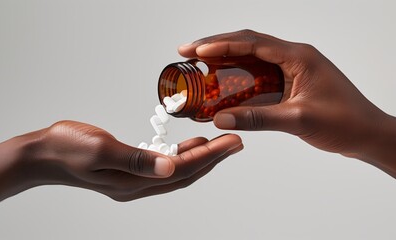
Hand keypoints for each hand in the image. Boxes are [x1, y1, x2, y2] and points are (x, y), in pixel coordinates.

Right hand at [0, 120, 241, 220]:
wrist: (43, 154)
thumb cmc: (67, 149)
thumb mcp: (101, 151)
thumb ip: (137, 160)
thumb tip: (171, 167)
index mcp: (134, 181)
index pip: (182, 170)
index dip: (210, 156)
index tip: (232, 142)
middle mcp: (138, 184)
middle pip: (185, 173)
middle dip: (213, 157)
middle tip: (235, 141)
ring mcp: (133, 178)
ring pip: (177, 170)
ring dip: (200, 157)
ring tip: (219, 142)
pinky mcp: (129, 168)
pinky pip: (163, 164)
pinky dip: (180, 154)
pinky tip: (187, 143)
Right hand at [179, 29, 395, 172]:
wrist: (367, 134)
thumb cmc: (345, 122)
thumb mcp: (298, 119)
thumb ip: (258, 118)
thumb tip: (220, 119)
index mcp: (298, 57)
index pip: (253, 42)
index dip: (221, 44)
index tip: (196, 50)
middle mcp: (293, 57)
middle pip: (248, 44)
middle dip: (217, 47)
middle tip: (189, 52)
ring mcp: (292, 70)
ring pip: (251, 59)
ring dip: (226, 62)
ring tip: (199, 66)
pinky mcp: (290, 83)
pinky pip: (259, 77)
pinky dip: (239, 81)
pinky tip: (223, 88)